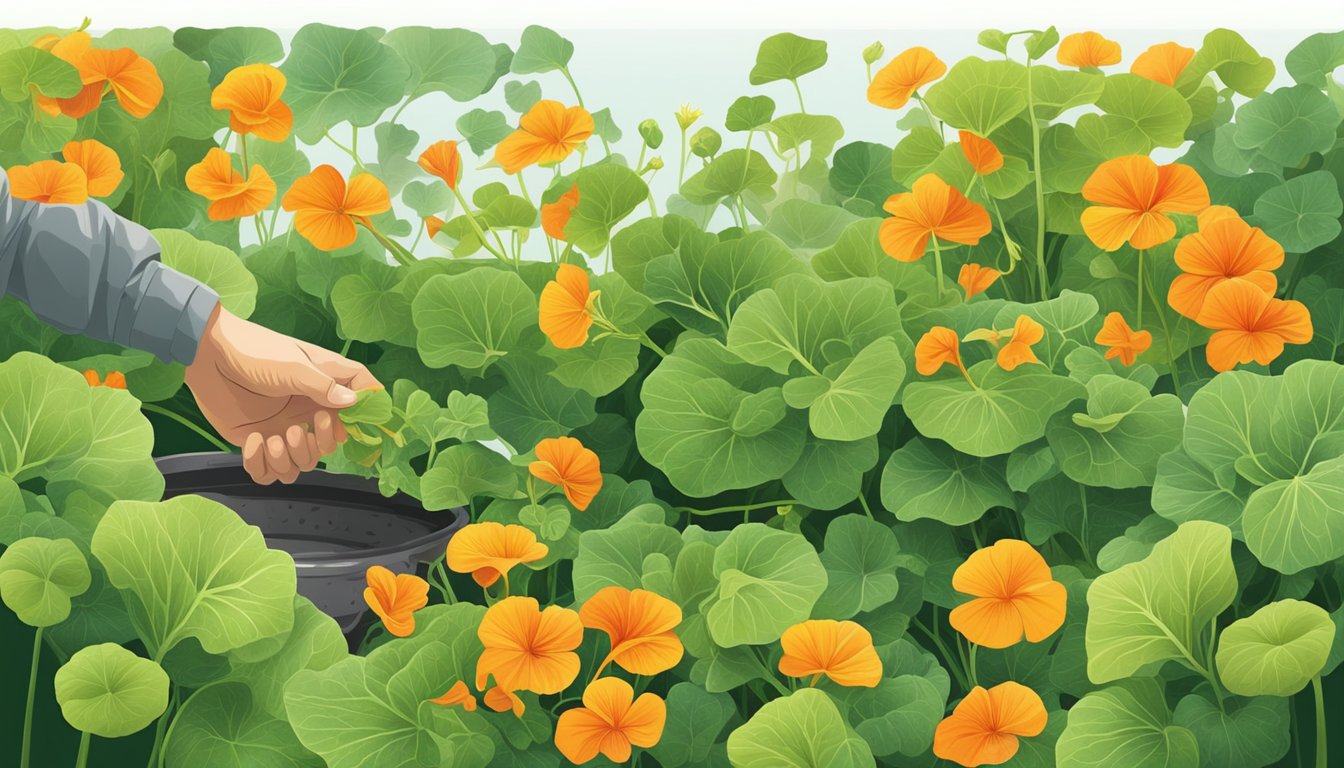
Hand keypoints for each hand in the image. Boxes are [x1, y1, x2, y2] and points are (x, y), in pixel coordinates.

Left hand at [185, 306, 380, 483]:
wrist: (207, 357)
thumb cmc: (254, 351)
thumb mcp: (294, 366)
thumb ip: (324, 387)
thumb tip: (353, 403)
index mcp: (324, 385)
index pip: (360, 398)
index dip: (364, 414)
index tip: (355, 428)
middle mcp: (307, 410)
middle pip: (329, 446)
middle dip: (318, 447)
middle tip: (301, 431)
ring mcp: (283, 428)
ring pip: (301, 464)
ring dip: (290, 460)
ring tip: (274, 440)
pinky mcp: (257, 441)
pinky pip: (269, 471)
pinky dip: (261, 465)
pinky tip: (252, 441)